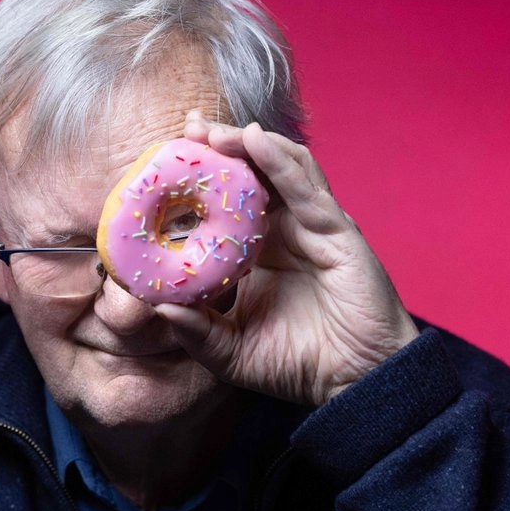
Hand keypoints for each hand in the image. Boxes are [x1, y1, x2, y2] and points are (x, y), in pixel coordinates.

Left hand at [155, 113, 419, 407]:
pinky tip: (256, 140)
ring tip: (213, 131)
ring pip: (279, 168)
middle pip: (251, 173)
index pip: (226, 201)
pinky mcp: (336, 232)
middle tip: (188, 126)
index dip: (201, 176)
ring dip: (246, 143)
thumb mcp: (229, 352)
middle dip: (221, 146)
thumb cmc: (295, 366)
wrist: (353, 384)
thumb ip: (196, 331)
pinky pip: (306, 188)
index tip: (166, 156)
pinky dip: (280, 161)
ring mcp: (312, 227)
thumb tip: (156, 306)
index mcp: (256, 252)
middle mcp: (284, 231)